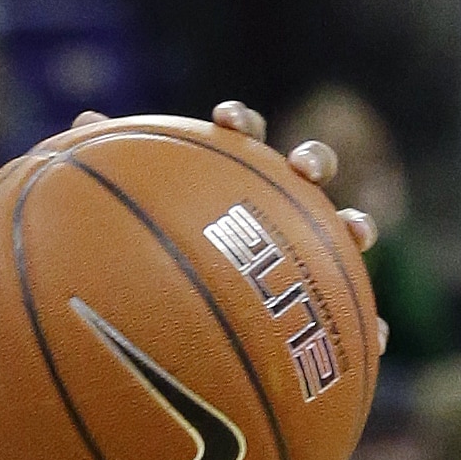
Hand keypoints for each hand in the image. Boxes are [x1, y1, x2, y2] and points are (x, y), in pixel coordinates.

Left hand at [71, 102, 388, 352]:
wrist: (182, 344)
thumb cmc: (153, 268)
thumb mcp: (128, 225)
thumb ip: (113, 174)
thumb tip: (85, 116)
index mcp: (229, 182)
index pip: (239, 138)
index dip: (238, 122)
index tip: (224, 119)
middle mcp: (276, 209)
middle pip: (306, 172)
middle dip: (311, 159)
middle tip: (300, 167)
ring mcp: (308, 255)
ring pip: (346, 233)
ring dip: (357, 225)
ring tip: (356, 231)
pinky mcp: (329, 308)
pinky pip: (357, 317)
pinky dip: (371, 323)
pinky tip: (376, 336)